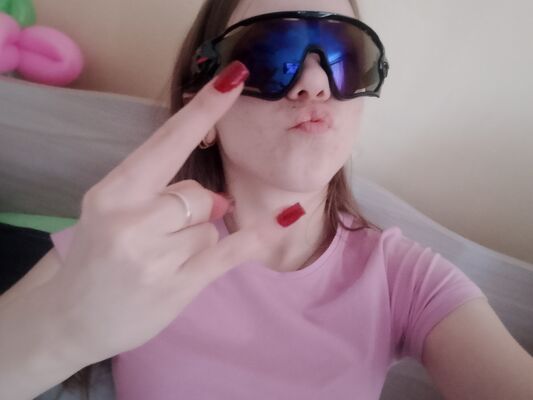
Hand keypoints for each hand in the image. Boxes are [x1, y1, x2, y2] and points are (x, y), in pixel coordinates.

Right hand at [39, 61, 304, 365]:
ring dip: (198, 241)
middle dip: (195, 209)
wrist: (71, 318)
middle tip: (165, 234)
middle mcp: (131, 221)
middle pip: (198, 193)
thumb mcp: (111, 212)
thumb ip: (160, 193)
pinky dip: (260, 235)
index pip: (167, 142)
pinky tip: (286, 218)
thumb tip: (219, 199)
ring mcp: (155, 257)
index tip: (234, 79)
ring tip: (164, 262)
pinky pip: (231, 250)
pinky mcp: (179, 285)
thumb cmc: (97, 257)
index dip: (204, 111)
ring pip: (211, 225)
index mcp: (112, 193)